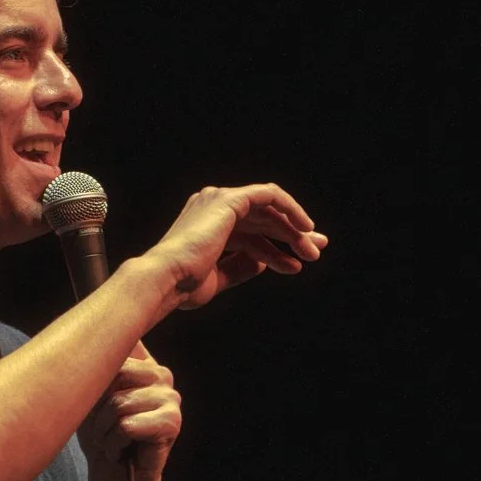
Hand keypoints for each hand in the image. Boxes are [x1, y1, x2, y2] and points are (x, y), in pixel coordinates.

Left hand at [77, 341, 178, 480]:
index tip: (93, 391)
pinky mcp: (172, 422)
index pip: (122, 341)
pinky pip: (127, 425)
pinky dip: (114, 444)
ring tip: (111, 441)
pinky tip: (121, 452)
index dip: (100, 366)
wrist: (111, 480)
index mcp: (143, 363)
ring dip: (104, 430)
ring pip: (119, 403)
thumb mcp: (88, 397)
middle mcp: (162, 374)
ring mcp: (170, 398)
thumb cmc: (99, 437)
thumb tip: (83, 335)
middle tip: (102, 427)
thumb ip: (93, 368)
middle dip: (98, 405)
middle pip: (116, 371)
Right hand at [144, 183, 325, 311]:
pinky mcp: (229, 200)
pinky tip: (304, 227)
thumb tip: (264, 262)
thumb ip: (241, 266)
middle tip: (314, 253)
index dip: (276, 249)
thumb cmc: (184, 284)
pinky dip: (289, 208)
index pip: (250, 233)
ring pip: (268, 209)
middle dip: (290, 236)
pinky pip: (268, 195)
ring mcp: (219, 200)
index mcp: (206, 225)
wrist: (167, 278)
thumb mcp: (220, 276)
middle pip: (262, 219)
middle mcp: (211, 207)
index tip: (296, 265)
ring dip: (292, 230)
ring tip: (311, 252)